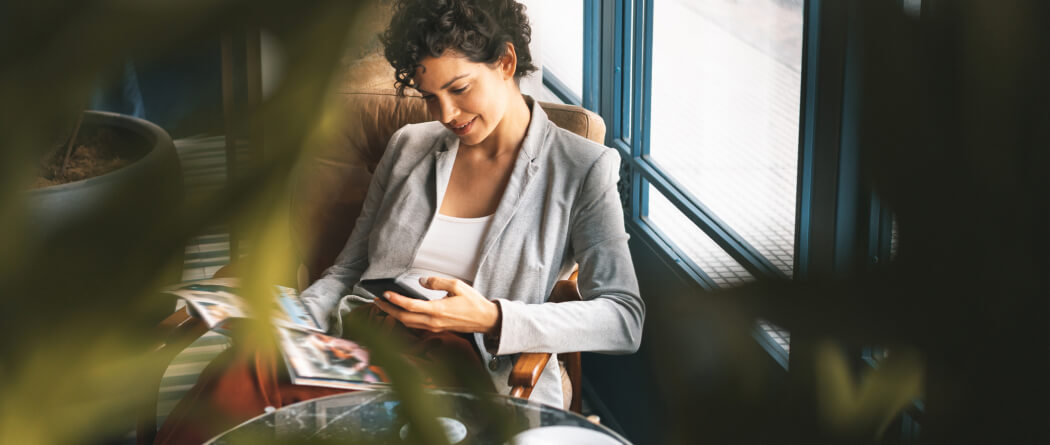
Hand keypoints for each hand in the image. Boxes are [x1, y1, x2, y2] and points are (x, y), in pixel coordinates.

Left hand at [373, 276, 499, 334]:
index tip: (384, 294)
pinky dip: (404, 319)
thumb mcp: (457, 285)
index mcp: (438, 310)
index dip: (395, 300)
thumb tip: (422, 280)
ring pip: (408, 324)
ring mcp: (434, 327)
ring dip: (394, 315)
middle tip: (376, 301)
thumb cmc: (473, 302)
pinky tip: (400, 312)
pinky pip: (415, 325)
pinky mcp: (436, 328)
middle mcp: (433, 321)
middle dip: (388, 310)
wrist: (485, 320)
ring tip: (384, 305)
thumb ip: (438, 282)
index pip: (410, 306)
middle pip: (404, 318)